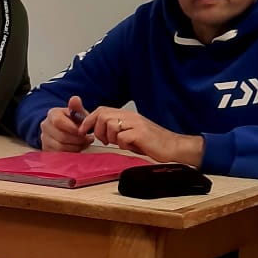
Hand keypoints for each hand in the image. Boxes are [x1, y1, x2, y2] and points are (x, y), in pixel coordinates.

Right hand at [40, 95, 91, 152]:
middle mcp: (45, 126)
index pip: (59, 121)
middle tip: (88, 139)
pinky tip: (77, 148)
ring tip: (84, 143)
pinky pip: (59, 154)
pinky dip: (71, 152)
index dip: (73, 128)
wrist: (64, 129)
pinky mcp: (47, 149)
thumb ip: (77, 107)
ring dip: (76, 147)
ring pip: (60, 147)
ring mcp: (44, 139)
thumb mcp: (77, 113)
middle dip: (78, 139)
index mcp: (52, 114)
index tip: (83, 131)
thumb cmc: (72, 121)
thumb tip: (75, 99)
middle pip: (61, 136)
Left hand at [83, 106, 202, 164]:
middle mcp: (130, 116)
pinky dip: (122, 144)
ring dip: (110, 137)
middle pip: (102, 115)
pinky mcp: (141, 133)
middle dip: (98, 130)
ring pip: (110, 124)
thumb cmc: (152, 143)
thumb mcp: (130, 134)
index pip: (101, 110)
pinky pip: (122, 137)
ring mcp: (136, 123)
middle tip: (106, 141)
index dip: (89, 120)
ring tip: (120, 143)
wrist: (173, 147)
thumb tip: (96, 131)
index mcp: (127, 115)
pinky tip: (131, 146)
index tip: (84, 131)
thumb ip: (115, 130)